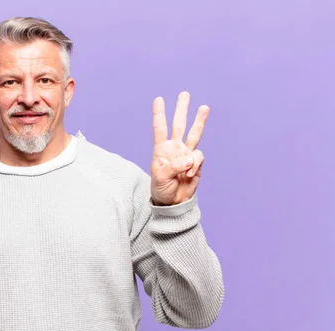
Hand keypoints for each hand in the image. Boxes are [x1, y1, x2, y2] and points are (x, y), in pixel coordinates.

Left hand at [150, 91, 209, 205]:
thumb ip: (174, 167)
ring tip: (204, 107)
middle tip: (184, 94)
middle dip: (182, 109)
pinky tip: (188, 176)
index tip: (158, 99)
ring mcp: (186, 154)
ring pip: (194, 134)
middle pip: (179, 125)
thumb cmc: (161, 189)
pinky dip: (194, 166)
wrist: (173, 202)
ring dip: (199, 120)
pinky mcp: (196, 163)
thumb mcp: (161, 178)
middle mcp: (174, 148)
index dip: (159, 114)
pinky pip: (198, 158)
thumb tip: (190, 158)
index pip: (160, 128)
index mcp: (161, 150)